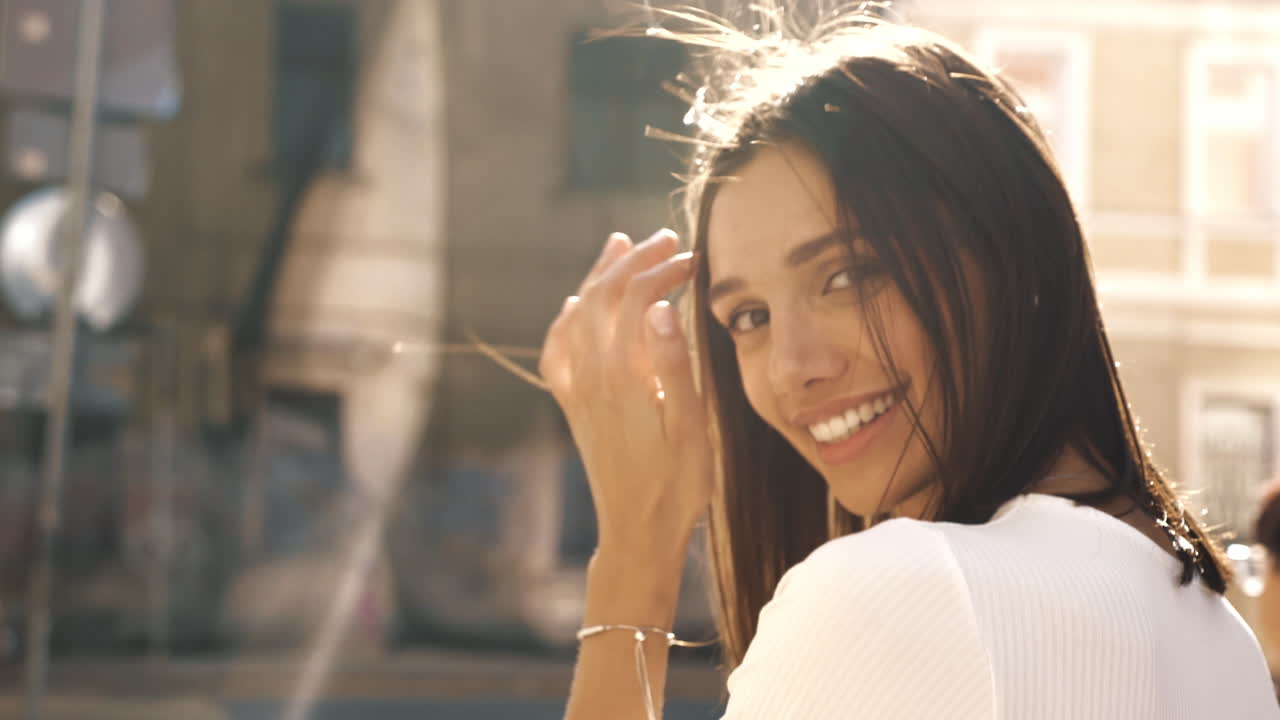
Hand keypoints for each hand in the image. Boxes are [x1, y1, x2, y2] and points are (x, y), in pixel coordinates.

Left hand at [540, 229, 712, 558]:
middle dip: (634, 259)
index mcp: (622, 373)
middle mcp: (590, 373)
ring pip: (578, 313)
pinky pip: (557, 348)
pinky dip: (566, 318)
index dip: (664, 269)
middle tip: (666, 239)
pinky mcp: (571, 403)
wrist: (637, 529)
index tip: (693, 259)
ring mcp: (575, 387)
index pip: (637, 297)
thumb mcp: (690, 425)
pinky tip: (574, 307)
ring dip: (599, 275)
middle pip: (603, 295)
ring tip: (620, 246)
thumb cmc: (677, 482)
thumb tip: (663, 308)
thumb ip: (674, 365)